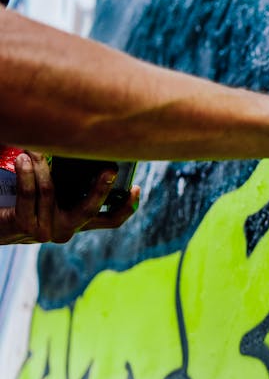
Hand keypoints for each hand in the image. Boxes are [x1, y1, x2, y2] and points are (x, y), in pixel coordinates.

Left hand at [0, 151, 139, 244]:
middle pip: (90, 209)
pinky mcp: (25, 226)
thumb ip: (67, 184)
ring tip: (36, 148)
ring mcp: (46, 230)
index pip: (110, 220)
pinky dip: (27, 174)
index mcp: (76, 223)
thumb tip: (81, 150)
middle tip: (110, 169)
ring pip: (51, 192)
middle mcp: (65, 230)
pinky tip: (23, 159)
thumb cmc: (22, 203)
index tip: (135, 188)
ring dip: (43, 166)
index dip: (127, 207)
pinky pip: (30, 195)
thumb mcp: (50, 194)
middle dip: (101, 188)